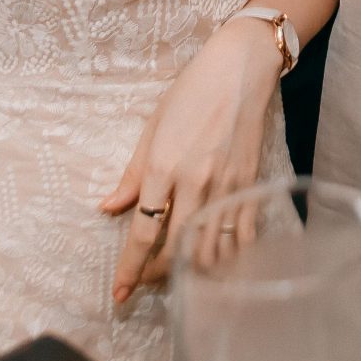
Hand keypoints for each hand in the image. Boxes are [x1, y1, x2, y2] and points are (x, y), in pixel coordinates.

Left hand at [99, 17, 282, 302]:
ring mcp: (227, 185)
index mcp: (164, 166)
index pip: (143, 232)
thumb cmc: (191, 91)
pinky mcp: (251, 184)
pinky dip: (230, 256)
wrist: (242, 68)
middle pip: (175, 248)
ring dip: (192, 271)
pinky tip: (219, 265)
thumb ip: (133, 173)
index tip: (119, 292)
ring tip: (178, 277)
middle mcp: (195, 181)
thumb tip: (109, 208)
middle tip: (145, 283)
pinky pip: (241, 234)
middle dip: (157, 274)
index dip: (130, 268)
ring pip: (210, 248)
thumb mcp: (153, 127)